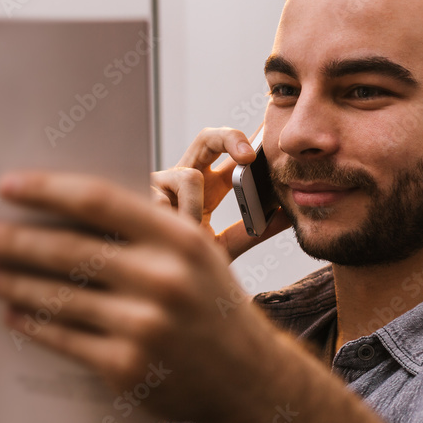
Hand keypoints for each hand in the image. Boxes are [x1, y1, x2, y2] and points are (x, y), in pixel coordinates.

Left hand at [0, 170, 283, 422]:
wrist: (246, 377)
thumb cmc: (211, 305)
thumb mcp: (195, 254)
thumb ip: (145, 229)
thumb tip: (69, 206)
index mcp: (179, 238)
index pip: (99, 201)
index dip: (47, 190)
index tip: (8, 186)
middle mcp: (164, 278)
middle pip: (70, 249)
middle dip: (15, 240)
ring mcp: (145, 325)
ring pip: (59, 297)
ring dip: (12, 283)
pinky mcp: (127, 366)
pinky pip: (64, 339)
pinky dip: (33, 325)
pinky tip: (14, 315)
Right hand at [150, 127, 289, 261]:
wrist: (147, 284)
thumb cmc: (179, 264)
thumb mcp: (222, 247)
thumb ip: (251, 232)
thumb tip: (286, 216)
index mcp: (206, 188)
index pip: (230, 155)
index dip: (251, 142)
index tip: (269, 138)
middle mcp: (183, 177)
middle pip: (208, 138)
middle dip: (230, 138)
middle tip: (249, 156)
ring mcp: (160, 183)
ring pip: (189, 176)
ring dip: (195, 208)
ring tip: (190, 233)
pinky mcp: (136, 193)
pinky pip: (163, 199)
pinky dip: (172, 220)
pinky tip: (166, 234)